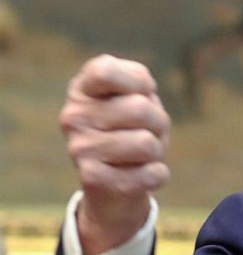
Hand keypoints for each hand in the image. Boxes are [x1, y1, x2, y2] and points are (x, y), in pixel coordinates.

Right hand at [59, 54, 170, 254]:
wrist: (115, 183)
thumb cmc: (133, 128)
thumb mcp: (138, 96)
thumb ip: (139, 82)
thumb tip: (140, 99)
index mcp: (83, 88)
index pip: (105, 71)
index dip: (138, 82)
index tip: (141, 94)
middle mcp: (73, 116)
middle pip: (140, 108)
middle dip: (158, 123)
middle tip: (146, 132)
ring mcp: (79, 148)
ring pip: (146, 143)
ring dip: (157, 151)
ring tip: (139, 155)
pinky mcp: (92, 179)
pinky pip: (151, 174)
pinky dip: (158, 175)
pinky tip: (139, 174)